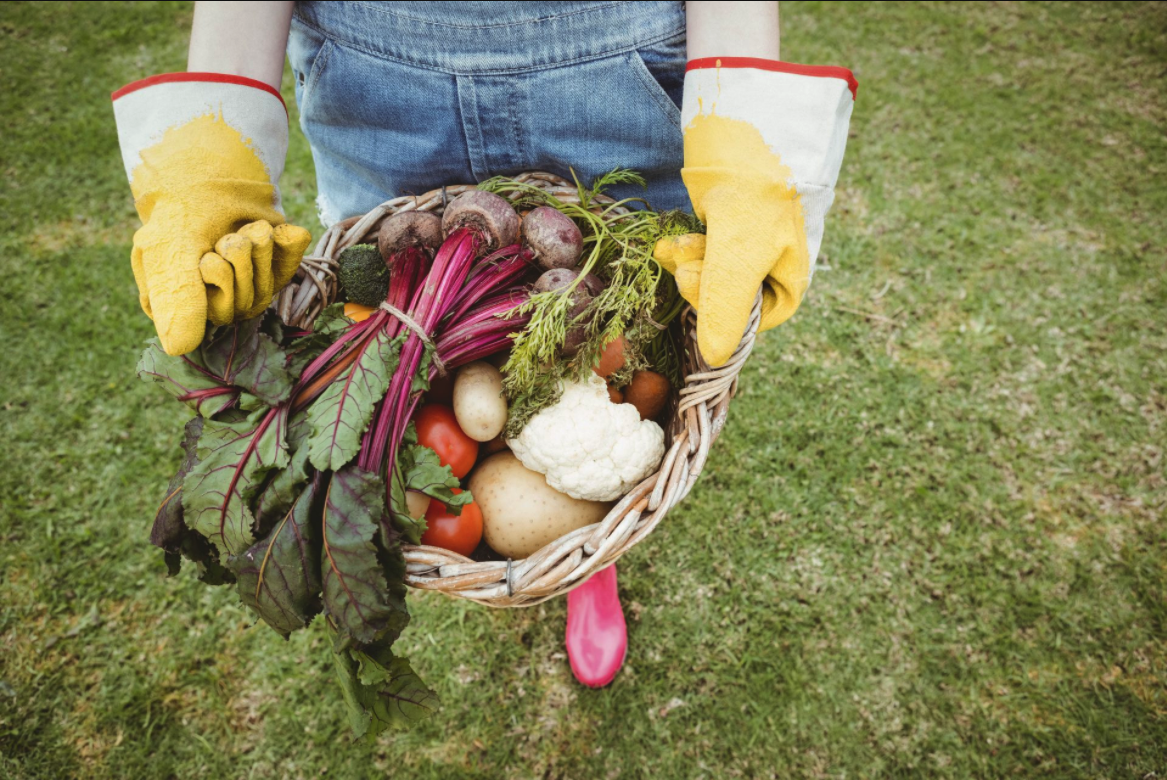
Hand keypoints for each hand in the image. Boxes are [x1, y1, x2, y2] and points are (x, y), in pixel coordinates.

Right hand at [115, 75, 310, 354]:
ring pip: (267, 287)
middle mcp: (215, 302)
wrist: (210, 169)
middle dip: (238, 258)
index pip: (213, 313)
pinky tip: (280, 230)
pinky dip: (287, 242)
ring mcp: (246, 286)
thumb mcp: (168, 247)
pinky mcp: (273, 267)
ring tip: (246, 228)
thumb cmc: (180, 209)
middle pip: (244, 302)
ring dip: (258, 247)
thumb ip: (174, 293)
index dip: (217, 279)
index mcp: (181, 305)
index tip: (207, 257)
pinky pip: (290, 266)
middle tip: (227, 237)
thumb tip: (178, 348)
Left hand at [655, 59, 856, 366]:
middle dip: (698, 283)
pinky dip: (681, 246)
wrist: (744, 107)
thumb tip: (714, 358)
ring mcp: (746, 238)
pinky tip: (668, 239)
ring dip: (685, 263)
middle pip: (725, 297)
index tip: (701, 286)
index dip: (721, 315)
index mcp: (790, 272)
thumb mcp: (738, 245)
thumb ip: (725, 301)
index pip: (752, 321)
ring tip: (673, 244)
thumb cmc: (754, 178)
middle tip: (684, 260)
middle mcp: (771, 259)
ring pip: (707, 271)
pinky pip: (698, 247)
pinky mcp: (723, 216)